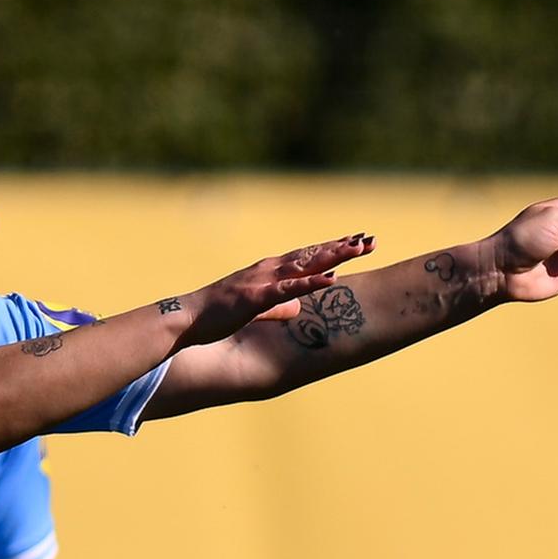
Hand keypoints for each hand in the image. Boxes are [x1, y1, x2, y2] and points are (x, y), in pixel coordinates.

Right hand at [174, 233, 375, 342]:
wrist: (187, 318)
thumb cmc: (217, 315)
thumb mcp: (254, 310)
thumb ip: (277, 307)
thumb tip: (298, 307)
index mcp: (269, 272)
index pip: (307, 257)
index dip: (333, 249)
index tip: (357, 242)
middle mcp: (269, 269)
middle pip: (312, 254)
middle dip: (341, 246)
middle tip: (370, 239)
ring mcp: (263, 281)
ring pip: (304, 265)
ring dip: (333, 256)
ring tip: (358, 249)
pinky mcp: (256, 297)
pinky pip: (288, 289)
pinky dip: (311, 283)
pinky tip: (332, 278)